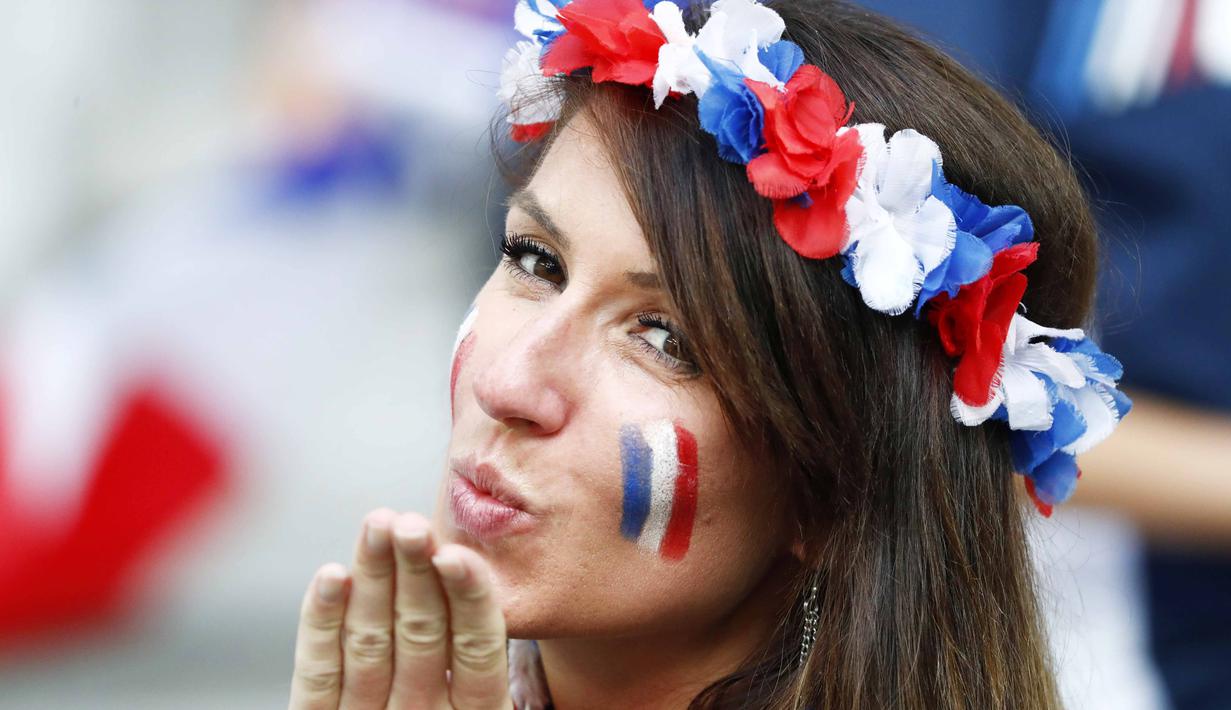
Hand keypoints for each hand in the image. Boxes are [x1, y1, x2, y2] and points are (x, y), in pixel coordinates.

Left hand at [289, 509, 512, 708]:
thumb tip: (473, 575)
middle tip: (410, 522)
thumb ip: (470, 654)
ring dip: (374, 578)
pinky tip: (330, 576)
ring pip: (372, 643)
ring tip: (378, 524)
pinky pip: (317, 674)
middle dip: (416, 573)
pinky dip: (320, 622)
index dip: (466, 600)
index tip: (455, 554)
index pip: (475, 652)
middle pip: (421, 637)